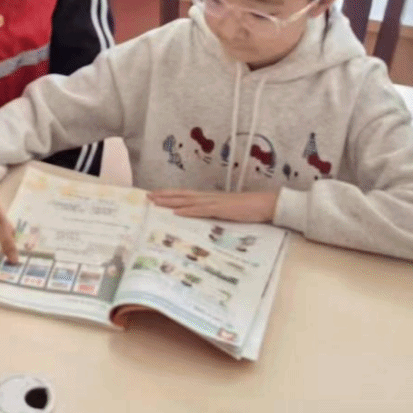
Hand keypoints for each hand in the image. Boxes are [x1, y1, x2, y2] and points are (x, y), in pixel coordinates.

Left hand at [147, 189, 278, 222]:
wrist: (265, 204)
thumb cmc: (248, 208)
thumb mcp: (227, 211)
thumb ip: (215, 213)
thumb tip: (203, 218)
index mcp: (210, 198)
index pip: (186, 195)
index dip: (170, 194)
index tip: (155, 195)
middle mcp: (208, 197)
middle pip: (182, 195)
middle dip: (164, 196)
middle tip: (147, 196)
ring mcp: (214, 202)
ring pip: (187, 201)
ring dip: (170, 202)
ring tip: (156, 202)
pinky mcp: (221, 209)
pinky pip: (201, 210)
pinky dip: (188, 211)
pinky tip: (177, 213)